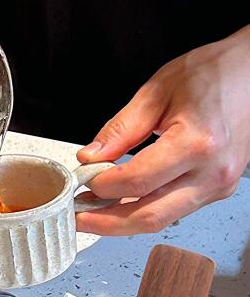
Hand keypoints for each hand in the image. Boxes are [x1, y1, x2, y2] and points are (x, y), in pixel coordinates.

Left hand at [75, 27, 249, 235]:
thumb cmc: (212, 74)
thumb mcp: (156, 92)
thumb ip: (121, 129)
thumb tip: (90, 157)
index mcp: (197, 143)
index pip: (138, 181)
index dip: (102, 186)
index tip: (81, 180)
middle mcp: (213, 173)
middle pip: (149, 216)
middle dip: (106, 222)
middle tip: (76, 216)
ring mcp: (219, 186)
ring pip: (162, 219)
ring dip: (122, 221)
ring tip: (92, 211)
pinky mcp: (218, 189)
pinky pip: (175, 209)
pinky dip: (144, 210)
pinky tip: (121, 203)